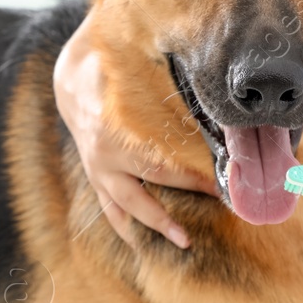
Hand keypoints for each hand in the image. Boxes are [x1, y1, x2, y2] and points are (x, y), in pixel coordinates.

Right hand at [53, 13, 218, 247]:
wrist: (70, 76)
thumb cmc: (114, 63)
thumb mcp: (139, 59)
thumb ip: (172, 65)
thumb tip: (216, 67)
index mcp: (117, 125)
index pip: (168, 152)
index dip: (201, 166)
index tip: (232, 175)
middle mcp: (105, 153)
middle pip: (158, 179)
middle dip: (195, 190)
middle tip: (230, 202)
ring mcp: (98, 170)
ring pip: (130, 205)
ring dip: (159, 224)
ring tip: (186, 241)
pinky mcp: (96, 178)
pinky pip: (111, 209)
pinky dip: (129, 226)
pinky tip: (146, 243)